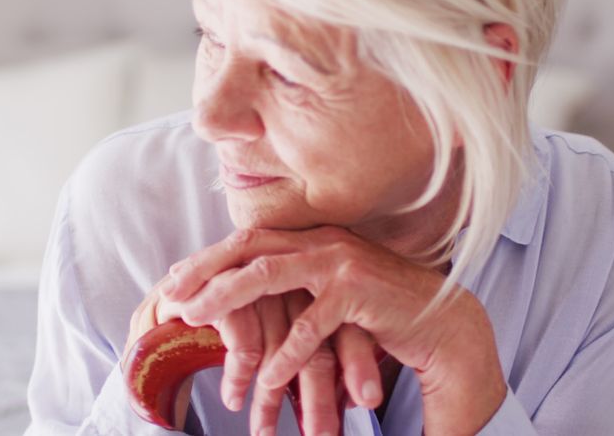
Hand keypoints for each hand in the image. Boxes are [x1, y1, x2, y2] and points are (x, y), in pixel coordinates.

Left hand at [160, 226, 507, 433]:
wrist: (443, 320)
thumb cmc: (381, 310)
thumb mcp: (331, 291)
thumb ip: (297, 284)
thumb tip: (249, 295)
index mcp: (314, 239)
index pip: (250, 238)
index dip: (210, 257)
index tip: (175, 277)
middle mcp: (323, 242)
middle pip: (249, 246)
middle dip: (205, 269)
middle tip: (170, 294)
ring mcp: (340, 263)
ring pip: (269, 274)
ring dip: (226, 297)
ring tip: (195, 318)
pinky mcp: (359, 292)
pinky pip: (311, 324)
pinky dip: (286, 353)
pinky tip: (265, 376)